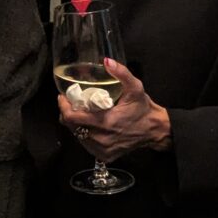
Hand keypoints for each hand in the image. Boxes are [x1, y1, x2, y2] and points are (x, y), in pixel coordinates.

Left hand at [58, 58, 172, 161]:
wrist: (154, 130)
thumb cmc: (143, 108)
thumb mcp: (135, 87)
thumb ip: (122, 73)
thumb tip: (107, 61)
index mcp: (107, 122)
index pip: (72, 118)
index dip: (63, 107)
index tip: (63, 96)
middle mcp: (103, 139)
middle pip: (71, 127)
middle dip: (67, 113)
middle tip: (70, 102)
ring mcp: (103, 150)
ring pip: (76, 136)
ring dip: (74, 123)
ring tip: (79, 112)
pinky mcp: (105, 156)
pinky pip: (85, 144)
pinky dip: (83, 133)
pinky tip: (87, 124)